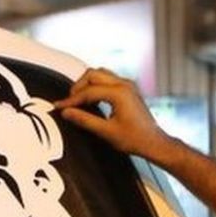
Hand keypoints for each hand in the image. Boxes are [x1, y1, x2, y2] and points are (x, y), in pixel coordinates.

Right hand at [55, 68, 178, 164]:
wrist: (154, 142)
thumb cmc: (137, 138)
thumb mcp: (106, 132)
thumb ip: (84, 120)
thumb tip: (68, 113)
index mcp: (119, 93)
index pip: (88, 91)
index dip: (71, 100)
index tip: (61, 106)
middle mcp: (124, 85)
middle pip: (92, 74)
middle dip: (78, 87)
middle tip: (69, 102)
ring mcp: (128, 85)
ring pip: (100, 74)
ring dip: (87, 84)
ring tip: (79, 100)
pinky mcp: (129, 89)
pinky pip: (108, 80)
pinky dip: (96, 86)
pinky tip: (91, 100)